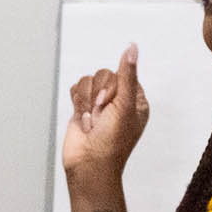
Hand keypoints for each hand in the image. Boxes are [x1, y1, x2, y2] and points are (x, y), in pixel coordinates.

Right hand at [62, 44, 149, 186]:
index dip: (115, 87)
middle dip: (98, 95)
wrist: (87, 164)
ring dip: (87, 101)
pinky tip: (83, 118)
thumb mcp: (124, 106)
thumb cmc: (112, 143)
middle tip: (101, 115)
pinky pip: (76, 89)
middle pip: (104, 75)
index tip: (112, 104)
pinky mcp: (82, 107)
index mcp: (135, 100)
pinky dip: (77, 103)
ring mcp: (98, 103)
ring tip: (92, 120)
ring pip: (88, 81)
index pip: (124, 73)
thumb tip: (132, 47)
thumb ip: (127, 74)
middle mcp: (117, 100)